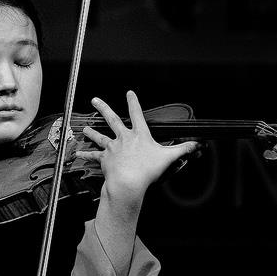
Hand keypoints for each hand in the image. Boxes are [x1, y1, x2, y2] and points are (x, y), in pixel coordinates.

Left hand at [76, 90, 199, 201]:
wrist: (128, 182)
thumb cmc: (147, 171)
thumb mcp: (169, 158)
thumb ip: (184, 149)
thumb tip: (198, 144)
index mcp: (139, 135)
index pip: (137, 114)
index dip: (133, 102)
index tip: (129, 93)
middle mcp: (123, 138)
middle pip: (111, 119)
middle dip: (103, 108)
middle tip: (94, 100)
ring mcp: (112, 148)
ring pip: (99, 137)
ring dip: (92, 132)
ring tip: (85, 128)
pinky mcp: (104, 159)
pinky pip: (93, 156)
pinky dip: (86, 154)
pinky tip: (77, 153)